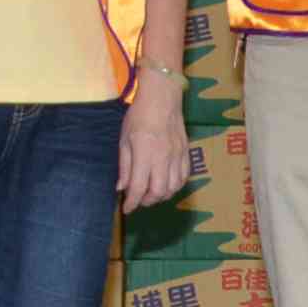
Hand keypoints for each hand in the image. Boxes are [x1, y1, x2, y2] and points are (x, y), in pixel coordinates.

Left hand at [119, 70, 192, 208]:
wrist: (163, 97)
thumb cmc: (138, 116)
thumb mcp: (124, 140)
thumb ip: (124, 166)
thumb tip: (121, 187)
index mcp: (144, 154)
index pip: (138, 187)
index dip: (132, 202)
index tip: (126, 209)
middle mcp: (163, 158)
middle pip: (159, 192)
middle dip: (147, 201)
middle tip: (138, 200)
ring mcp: (177, 155)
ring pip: (173, 187)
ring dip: (162, 196)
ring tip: (152, 194)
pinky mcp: (186, 152)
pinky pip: (184, 176)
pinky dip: (175, 186)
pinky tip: (167, 184)